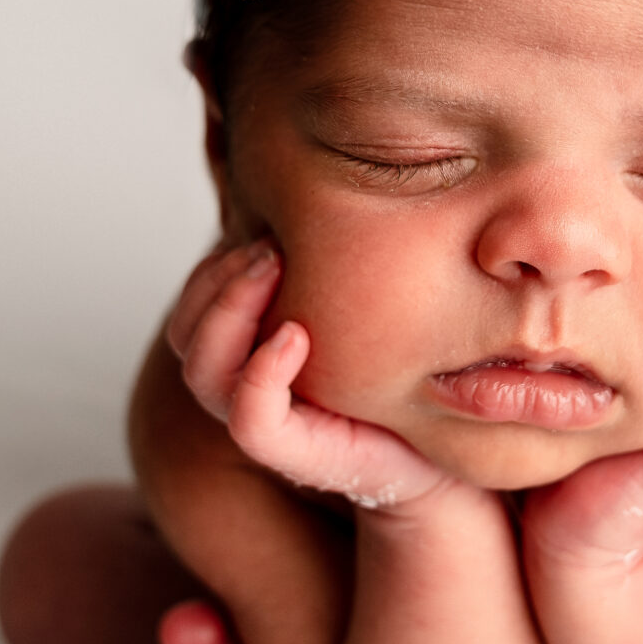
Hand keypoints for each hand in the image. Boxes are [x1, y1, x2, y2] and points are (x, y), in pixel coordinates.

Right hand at [166, 240, 457, 514]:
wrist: (456, 450)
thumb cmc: (408, 373)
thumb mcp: (366, 304)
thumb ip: (329, 265)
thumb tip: (310, 186)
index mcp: (253, 355)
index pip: (194, 312)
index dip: (210, 273)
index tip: (263, 234)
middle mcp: (250, 391)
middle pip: (186, 336)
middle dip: (216, 281)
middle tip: (269, 247)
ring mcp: (273, 427)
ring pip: (204, 375)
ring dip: (229, 312)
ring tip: (275, 268)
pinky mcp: (304, 457)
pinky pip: (251, 422)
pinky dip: (261, 374)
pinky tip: (295, 334)